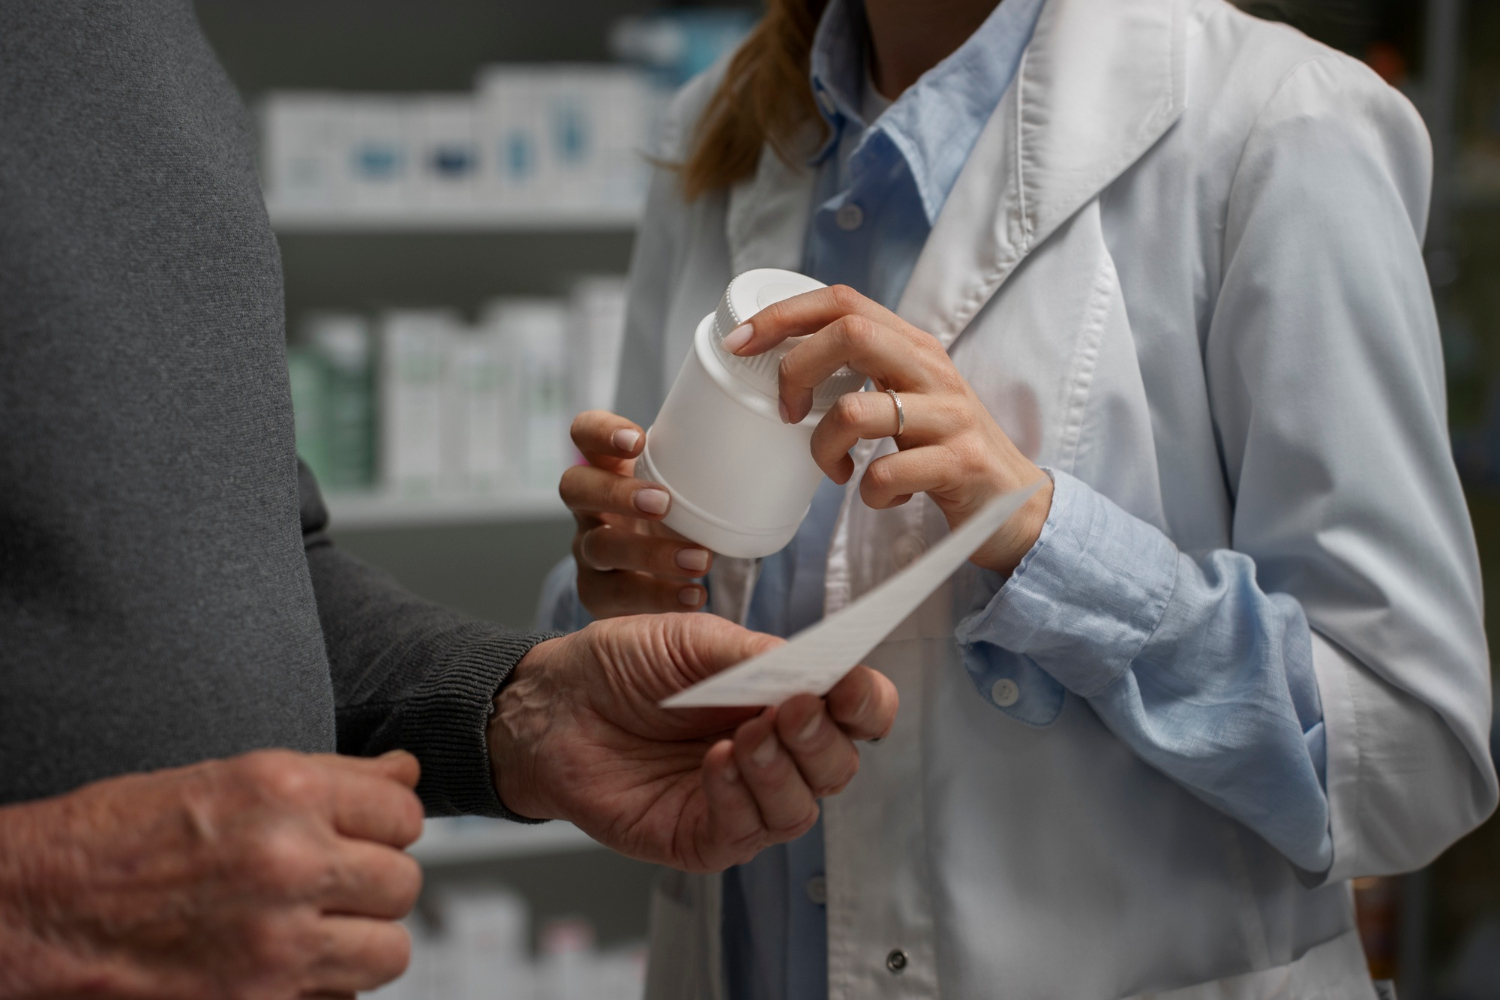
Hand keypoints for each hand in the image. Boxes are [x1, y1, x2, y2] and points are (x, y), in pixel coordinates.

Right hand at [0, 750, 423, 999]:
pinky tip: (280, 969)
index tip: (360, 834)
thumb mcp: (227, 779)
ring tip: (313, 930)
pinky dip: (324, 990)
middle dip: (373, 885)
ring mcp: (274, 944)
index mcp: (284, 791)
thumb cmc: (117, 839)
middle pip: (402, 883)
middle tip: (329, 885)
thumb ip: (333, 779)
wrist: (31, 911)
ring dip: (360, 943)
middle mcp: (288, 863)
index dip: (384, 826)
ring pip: (388, 951)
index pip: (404, 811)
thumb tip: (407, 773)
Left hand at [489, 614, 897, 872]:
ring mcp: (741, 801)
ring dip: (782, 772)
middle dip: (822, 738)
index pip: (857, 713)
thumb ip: (755, 655)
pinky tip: (715, 763)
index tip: (848, 685)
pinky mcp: (701, 839)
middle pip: (838, 766)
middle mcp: (775, 755)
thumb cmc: (622, 666)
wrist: (553, 702)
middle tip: (791, 709)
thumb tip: (815, 668)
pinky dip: (737, 797)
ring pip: (799, 808)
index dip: (865, 703)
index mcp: (785, 699)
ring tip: (746, 736)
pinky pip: (743, 833)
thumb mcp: (693, 640)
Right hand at [560, 410, 715, 616]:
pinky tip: (694, 596)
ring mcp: (586, 549)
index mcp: (607, 467)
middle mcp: (588, 506)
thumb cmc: (676, 517)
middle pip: (575, 487)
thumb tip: (779, 444)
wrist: (657, 575)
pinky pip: (616, 595)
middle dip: (617, 493)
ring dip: (649, 552)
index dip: (601, 432)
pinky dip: (659, 596)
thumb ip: (709, 467)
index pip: (584, 433)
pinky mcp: (594, 591)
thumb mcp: (682, 487)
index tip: (638, 440)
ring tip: (699, 559)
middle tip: (664, 502)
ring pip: (599, 547)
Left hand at [725, 285, 1052, 575]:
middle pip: (850, 335)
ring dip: (825, 447)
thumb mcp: (904, 395)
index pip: (842, 302)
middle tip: (789, 414)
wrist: (1014, 504)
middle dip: (798, 373)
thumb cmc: (942, 449)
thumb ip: (860, 371)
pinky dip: (869, 492)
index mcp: (911, 346)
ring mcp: (950, 415)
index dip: (783, 315)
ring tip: (836, 468)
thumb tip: (779, 364)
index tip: (739, 344)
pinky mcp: (959, 463)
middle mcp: (932, 369)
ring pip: (857, 411)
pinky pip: (886, 472)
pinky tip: (883, 494)